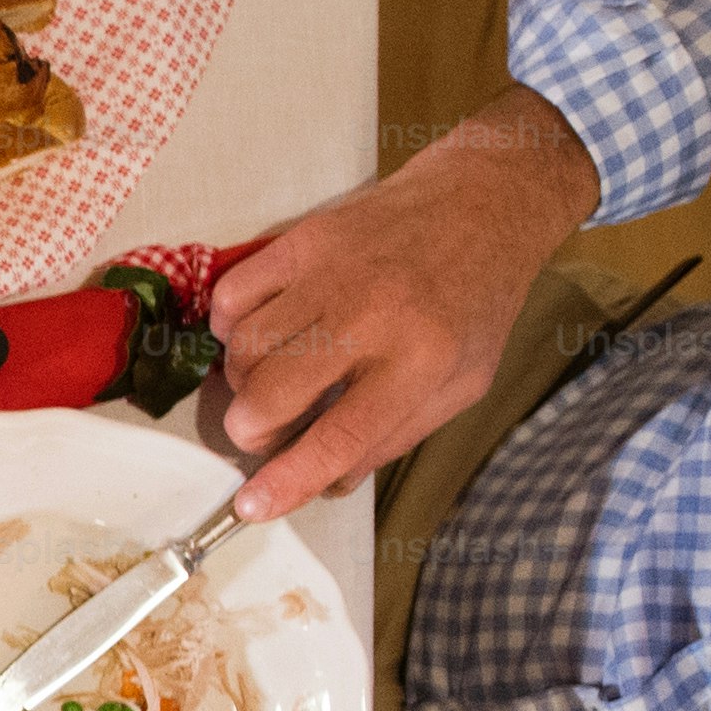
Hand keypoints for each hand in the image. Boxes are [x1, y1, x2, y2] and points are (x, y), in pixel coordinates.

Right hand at [207, 85, 600, 521]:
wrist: (480, 203)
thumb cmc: (474, 301)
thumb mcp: (464, 382)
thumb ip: (397, 435)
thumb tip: (328, 483)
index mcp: (423, 361)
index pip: (341, 436)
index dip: (288, 479)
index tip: (250, 507)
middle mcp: (373, 316)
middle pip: (272, 394)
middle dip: (251, 430)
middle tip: (269, 428)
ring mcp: (331, 273)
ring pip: (243, 348)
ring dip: (242, 380)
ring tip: (270, 378)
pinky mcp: (301, 240)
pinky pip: (232, 297)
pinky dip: (230, 328)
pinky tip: (257, 333)